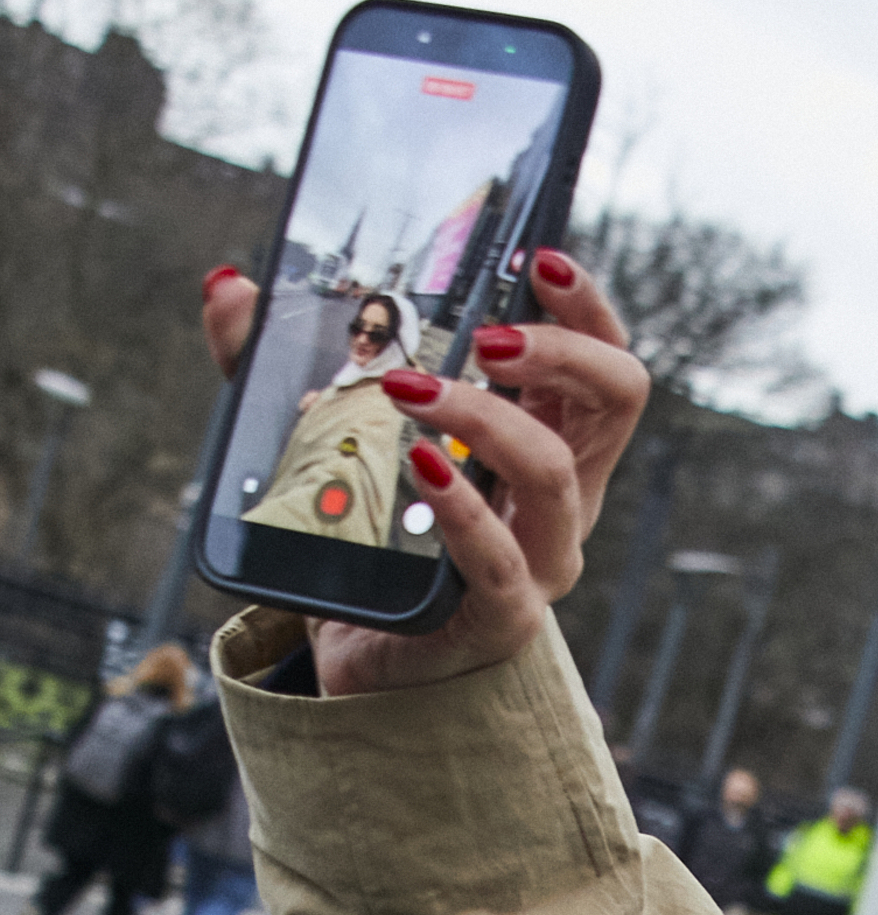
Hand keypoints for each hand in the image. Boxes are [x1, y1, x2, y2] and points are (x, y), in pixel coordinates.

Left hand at [202, 256, 649, 695]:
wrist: (356, 659)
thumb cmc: (367, 542)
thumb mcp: (329, 435)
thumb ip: (280, 364)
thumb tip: (225, 287)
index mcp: (548, 440)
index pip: (603, 358)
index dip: (587, 304)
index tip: (539, 255)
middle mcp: (563, 498)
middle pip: (615, 399)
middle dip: (560, 349)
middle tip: (486, 332)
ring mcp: (541, 561)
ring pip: (556, 470)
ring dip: (487, 416)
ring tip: (410, 390)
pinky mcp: (501, 617)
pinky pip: (499, 558)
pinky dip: (460, 507)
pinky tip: (418, 466)